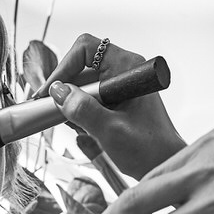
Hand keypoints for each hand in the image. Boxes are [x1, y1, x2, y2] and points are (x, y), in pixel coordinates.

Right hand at [43, 34, 185, 179]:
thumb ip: (82, 109)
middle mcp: (124, 70)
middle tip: (49, 109)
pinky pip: (90, 97)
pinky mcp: (117, 99)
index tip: (52, 91)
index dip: (64, 66)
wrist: (163, 164)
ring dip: (71, 102)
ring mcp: (120, 85)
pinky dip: (79, 110)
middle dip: (65, 88)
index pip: (87, 48)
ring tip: (68, 123)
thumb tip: (57, 92)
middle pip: (82, 67)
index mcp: (127, 67)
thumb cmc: (147, 148)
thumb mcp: (109, 130)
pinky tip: (80, 127)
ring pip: (83, 84)